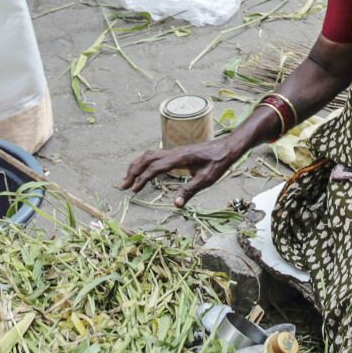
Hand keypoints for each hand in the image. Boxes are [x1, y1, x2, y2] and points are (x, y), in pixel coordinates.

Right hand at [120, 137, 243, 208]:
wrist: (227, 147)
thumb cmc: (218, 163)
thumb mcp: (206, 179)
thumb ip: (190, 191)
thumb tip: (176, 205)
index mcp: (179, 158)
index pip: (155, 167)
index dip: (143, 178)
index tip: (134, 190)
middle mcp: (173, 152)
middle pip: (147, 158)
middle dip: (133, 171)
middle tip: (124, 186)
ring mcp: (174, 151)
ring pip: (149, 155)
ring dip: (137, 165)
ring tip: (129, 179)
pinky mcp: (176, 153)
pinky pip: (156, 156)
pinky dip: (145, 163)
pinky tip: (144, 172)